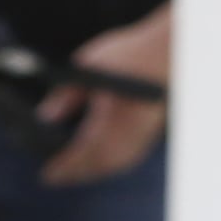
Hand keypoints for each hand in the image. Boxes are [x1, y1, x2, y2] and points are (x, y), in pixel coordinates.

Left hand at [40, 2, 171, 186]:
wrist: (175, 44)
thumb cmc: (132, 51)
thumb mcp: (89, 65)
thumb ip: (65, 94)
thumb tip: (45, 117)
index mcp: (112, 117)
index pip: (83, 152)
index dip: (64, 166)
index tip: (46, 173)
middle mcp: (131, 131)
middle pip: (100, 163)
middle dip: (78, 172)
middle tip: (58, 176)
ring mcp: (146, 131)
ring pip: (119, 162)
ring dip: (97, 169)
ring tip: (78, 169)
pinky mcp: (155, 127)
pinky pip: (133, 154)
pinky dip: (115, 161)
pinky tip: (106, 156)